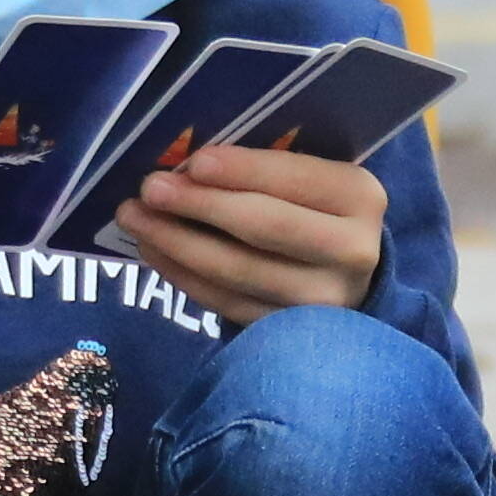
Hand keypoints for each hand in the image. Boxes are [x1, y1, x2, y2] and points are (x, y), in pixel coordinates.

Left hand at [120, 138, 386, 325]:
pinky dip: (183, 276)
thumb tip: (186, 167)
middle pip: (264, 227)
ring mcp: (323, 299)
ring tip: (135, 219)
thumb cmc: (315, 209)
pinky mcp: (291, 333)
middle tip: (149, 190)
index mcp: (360, 196)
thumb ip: (265, 172)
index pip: (295, 179)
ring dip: (177, 242)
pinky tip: (155, 251)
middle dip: (199, 205)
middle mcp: (353, 250)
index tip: (194, 162)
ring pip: (238, 270)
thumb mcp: (310, 180)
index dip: (242, 171)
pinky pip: (226, 303)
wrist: (345, 277)